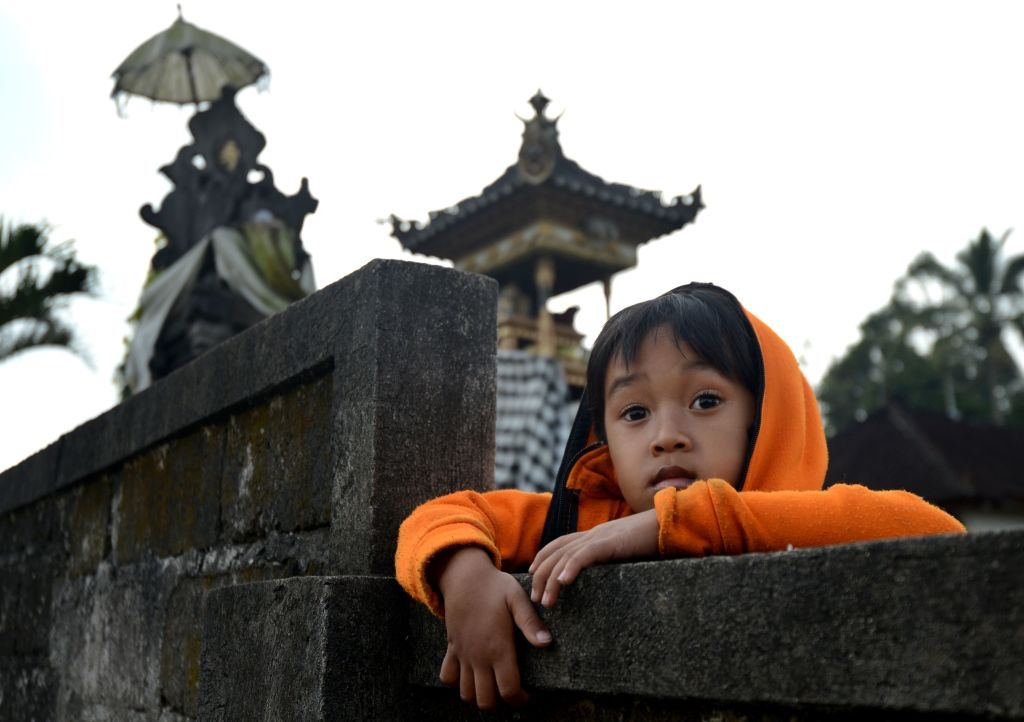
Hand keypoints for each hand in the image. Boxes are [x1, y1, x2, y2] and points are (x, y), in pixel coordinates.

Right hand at [434, 547, 551, 708]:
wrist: (464, 576)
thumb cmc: (495, 587)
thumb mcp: (517, 598)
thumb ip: (530, 622)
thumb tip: (546, 643)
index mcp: (498, 647)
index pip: (508, 690)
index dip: (520, 700)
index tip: (528, 695)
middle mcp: (478, 656)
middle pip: (485, 700)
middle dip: (500, 703)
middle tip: (511, 692)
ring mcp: (463, 654)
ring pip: (466, 693)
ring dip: (479, 695)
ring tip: (493, 685)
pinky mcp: (452, 648)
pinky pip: (447, 676)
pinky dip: (456, 683)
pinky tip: (470, 675)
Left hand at [529, 509, 658, 608]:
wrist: (673, 522)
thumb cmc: (655, 539)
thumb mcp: (628, 551)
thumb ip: (614, 559)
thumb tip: (607, 578)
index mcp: (596, 535)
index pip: (561, 544)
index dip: (544, 557)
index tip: (533, 575)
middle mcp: (594, 534)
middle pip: (557, 551)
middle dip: (541, 574)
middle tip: (535, 598)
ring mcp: (602, 536)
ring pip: (566, 556)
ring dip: (552, 579)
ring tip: (545, 601)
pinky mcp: (612, 541)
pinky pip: (586, 554)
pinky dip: (571, 567)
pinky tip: (563, 582)